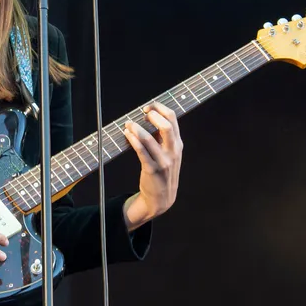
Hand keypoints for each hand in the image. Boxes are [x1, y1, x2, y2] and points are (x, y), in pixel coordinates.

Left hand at [121, 101, 183, 229]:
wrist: (162, 197)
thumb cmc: (163, 171)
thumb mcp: (169, 153)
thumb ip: (163, 137)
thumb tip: (149, 117)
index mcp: (178, 144)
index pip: (173, 119)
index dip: (160, 108)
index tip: (148, 107)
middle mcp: (173, 151)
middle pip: (166, 126)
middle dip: (153, 115)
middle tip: (141, 113)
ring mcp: (163, 161)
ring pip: (150, 139)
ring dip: (137, 129)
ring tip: (128, 124)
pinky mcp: (152, 170)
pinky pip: (141, 152)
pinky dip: (133, 141)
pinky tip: (127, 135)